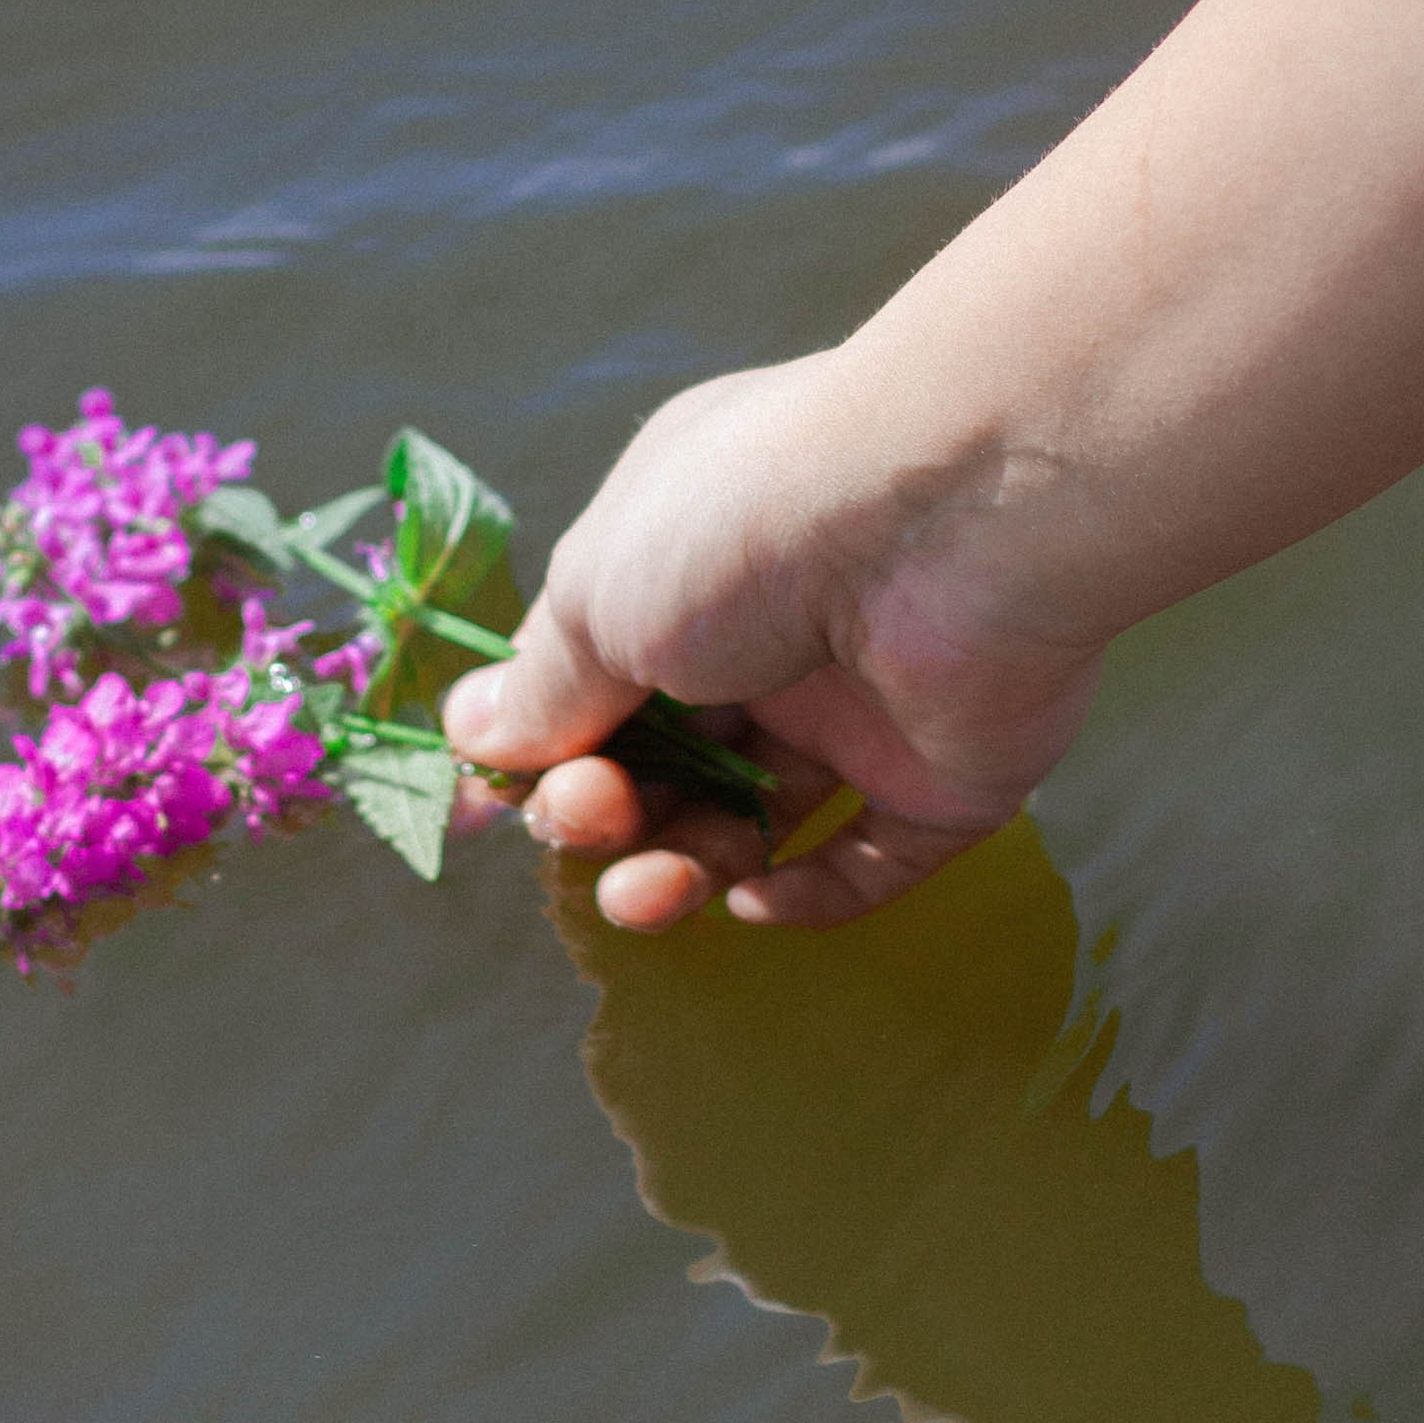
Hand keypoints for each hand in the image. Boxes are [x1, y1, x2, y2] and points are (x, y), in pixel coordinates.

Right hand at [442, 351, 1107, 929]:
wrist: (949, 520)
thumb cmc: (748, 529)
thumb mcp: (602, 595)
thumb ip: (543, 684)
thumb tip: (474, 740)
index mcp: (686, 558)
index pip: (597, 669)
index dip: (542, 740)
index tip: (496, 799)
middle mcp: (773, 628)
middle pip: (667, 755)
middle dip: (605, 805)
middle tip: (590, 815)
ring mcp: (861, 705)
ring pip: (754, 816)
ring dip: (683, 866)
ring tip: (648, 890)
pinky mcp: (943, 776)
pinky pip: (872, 860)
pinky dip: (809, 896)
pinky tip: (755, 901)